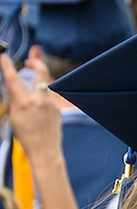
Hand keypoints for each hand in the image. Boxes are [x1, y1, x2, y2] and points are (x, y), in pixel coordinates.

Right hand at [0, 49, 62, 163]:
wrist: (45, 150)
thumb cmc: (27, 136)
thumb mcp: (14, 116)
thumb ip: (14, 98)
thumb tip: (13, 84)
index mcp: (24, 104)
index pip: (13, 79)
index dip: (7, 66)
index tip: (4, 57)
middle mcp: (39, 101)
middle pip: (42, 72)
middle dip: (36, 63)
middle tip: (29, 62)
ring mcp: (51, 104)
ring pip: (45, 86)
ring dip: (37, 84)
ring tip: (30, 92)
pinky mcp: (58, 108)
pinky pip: (49, 98)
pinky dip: (42, 98)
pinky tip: (38, 110)